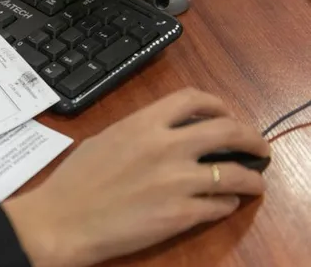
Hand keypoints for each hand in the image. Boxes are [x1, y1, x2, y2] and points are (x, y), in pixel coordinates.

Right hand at [3, 88, 269, 266]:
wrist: (62, 219)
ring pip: (236, 174)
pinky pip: (220, 205)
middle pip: (228, 131)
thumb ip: (139, 133)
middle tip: (257, 149)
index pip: (194, 100)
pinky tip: (223, 205)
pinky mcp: (181, 214)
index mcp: (143, 124)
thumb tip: (165, 136)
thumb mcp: (105, 140)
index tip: (226, 115)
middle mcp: (166, 146)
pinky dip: (227, 204)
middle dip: (251, 139)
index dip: (219, 105)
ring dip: (250, 179)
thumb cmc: (74, 181)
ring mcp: (177, 181)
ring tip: (253, 183)